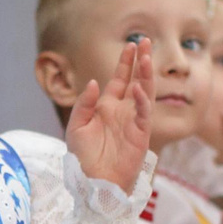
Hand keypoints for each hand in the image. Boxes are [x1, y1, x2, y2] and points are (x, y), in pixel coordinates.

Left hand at [66, 41, 153, 187]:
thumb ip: (84, 103)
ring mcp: (134, 121)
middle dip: (141, 61)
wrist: (94, 182)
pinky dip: (142, 101)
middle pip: (136, 80)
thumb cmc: (84, 158)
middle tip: (146, 41)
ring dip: (146, 75)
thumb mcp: (76, 126)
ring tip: (146, 58)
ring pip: (144, 93)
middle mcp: (123, 111)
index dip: (126, 62)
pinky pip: (144, 114)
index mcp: (108, 107)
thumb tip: (95, 82)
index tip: (131, 45)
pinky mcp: (141, 134)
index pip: (120, 79)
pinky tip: (137, 88)